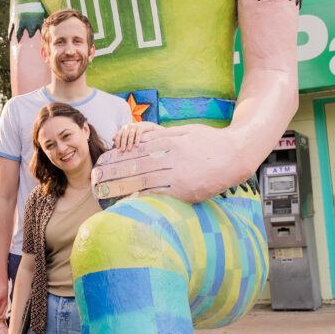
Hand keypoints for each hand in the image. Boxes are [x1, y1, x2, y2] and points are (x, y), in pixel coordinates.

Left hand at [92, 124, 249, 204]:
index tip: (105, 161)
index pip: (139, 151)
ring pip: (147, 184)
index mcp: (172, 144)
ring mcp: (181, 179)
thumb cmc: (210, 141)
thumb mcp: (185, 131)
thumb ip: (162, 136)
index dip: (119, 157)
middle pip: (138, 168)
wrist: (236, 157)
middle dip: (116, 173)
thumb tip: (138, 139)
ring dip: (125, 188)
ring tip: (107, 191)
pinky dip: (145, 200)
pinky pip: (162, 198)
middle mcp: (174, 162)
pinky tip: (131, 202)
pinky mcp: (187, 194)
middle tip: (98, 178)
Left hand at [112, 121, 158, 151]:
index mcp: (124, 127)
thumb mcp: (128, 132)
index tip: (117, 147)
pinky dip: (137, 140)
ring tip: (129, 149)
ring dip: (129, 143)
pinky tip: (136, 146)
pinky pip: (138, 134)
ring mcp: (135, 126)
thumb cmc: (135, 130)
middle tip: (122, 150)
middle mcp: (128, 126)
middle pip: (124, 135)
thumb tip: (113, 139)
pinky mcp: (140, 128)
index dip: (118, 141)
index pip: (119, 134)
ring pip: (130, 136)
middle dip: (123, 143)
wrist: (146, 125)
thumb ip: (121, 135)